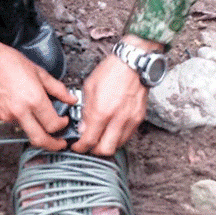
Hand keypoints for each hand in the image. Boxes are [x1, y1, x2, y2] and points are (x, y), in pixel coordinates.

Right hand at [0, 40, 75, 151]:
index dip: (62, 125)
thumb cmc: (8, 61)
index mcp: (34, 99)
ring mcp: (7, 116)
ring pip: (26, 130)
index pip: (53, 125)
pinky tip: (20, 105)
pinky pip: (13, 122)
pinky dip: (20, 118)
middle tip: (59, 143)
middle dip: (52, 145)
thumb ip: (57, 88)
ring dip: (35, 127)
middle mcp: (20, 111)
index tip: (63, 121)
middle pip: (40, 140)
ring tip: (36, 113)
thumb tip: (70, 98)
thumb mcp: (38, 72)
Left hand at [71, 35, 159, 155]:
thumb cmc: (111, 71)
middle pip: (105, 150)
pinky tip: (111, 130)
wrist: (133, 63)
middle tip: (87, 145)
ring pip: (118, 146)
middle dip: (93, 151)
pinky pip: (127, 136)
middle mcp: (117, 120)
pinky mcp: (139, 118)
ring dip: (107, 145)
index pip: (89, 141)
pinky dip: (118, 138)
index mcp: (102, 112)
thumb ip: (85, 111)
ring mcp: (130, 120)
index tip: (76, 146)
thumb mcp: (89, 87)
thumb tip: (83, 128)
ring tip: (99, 137)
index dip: (80, 147)